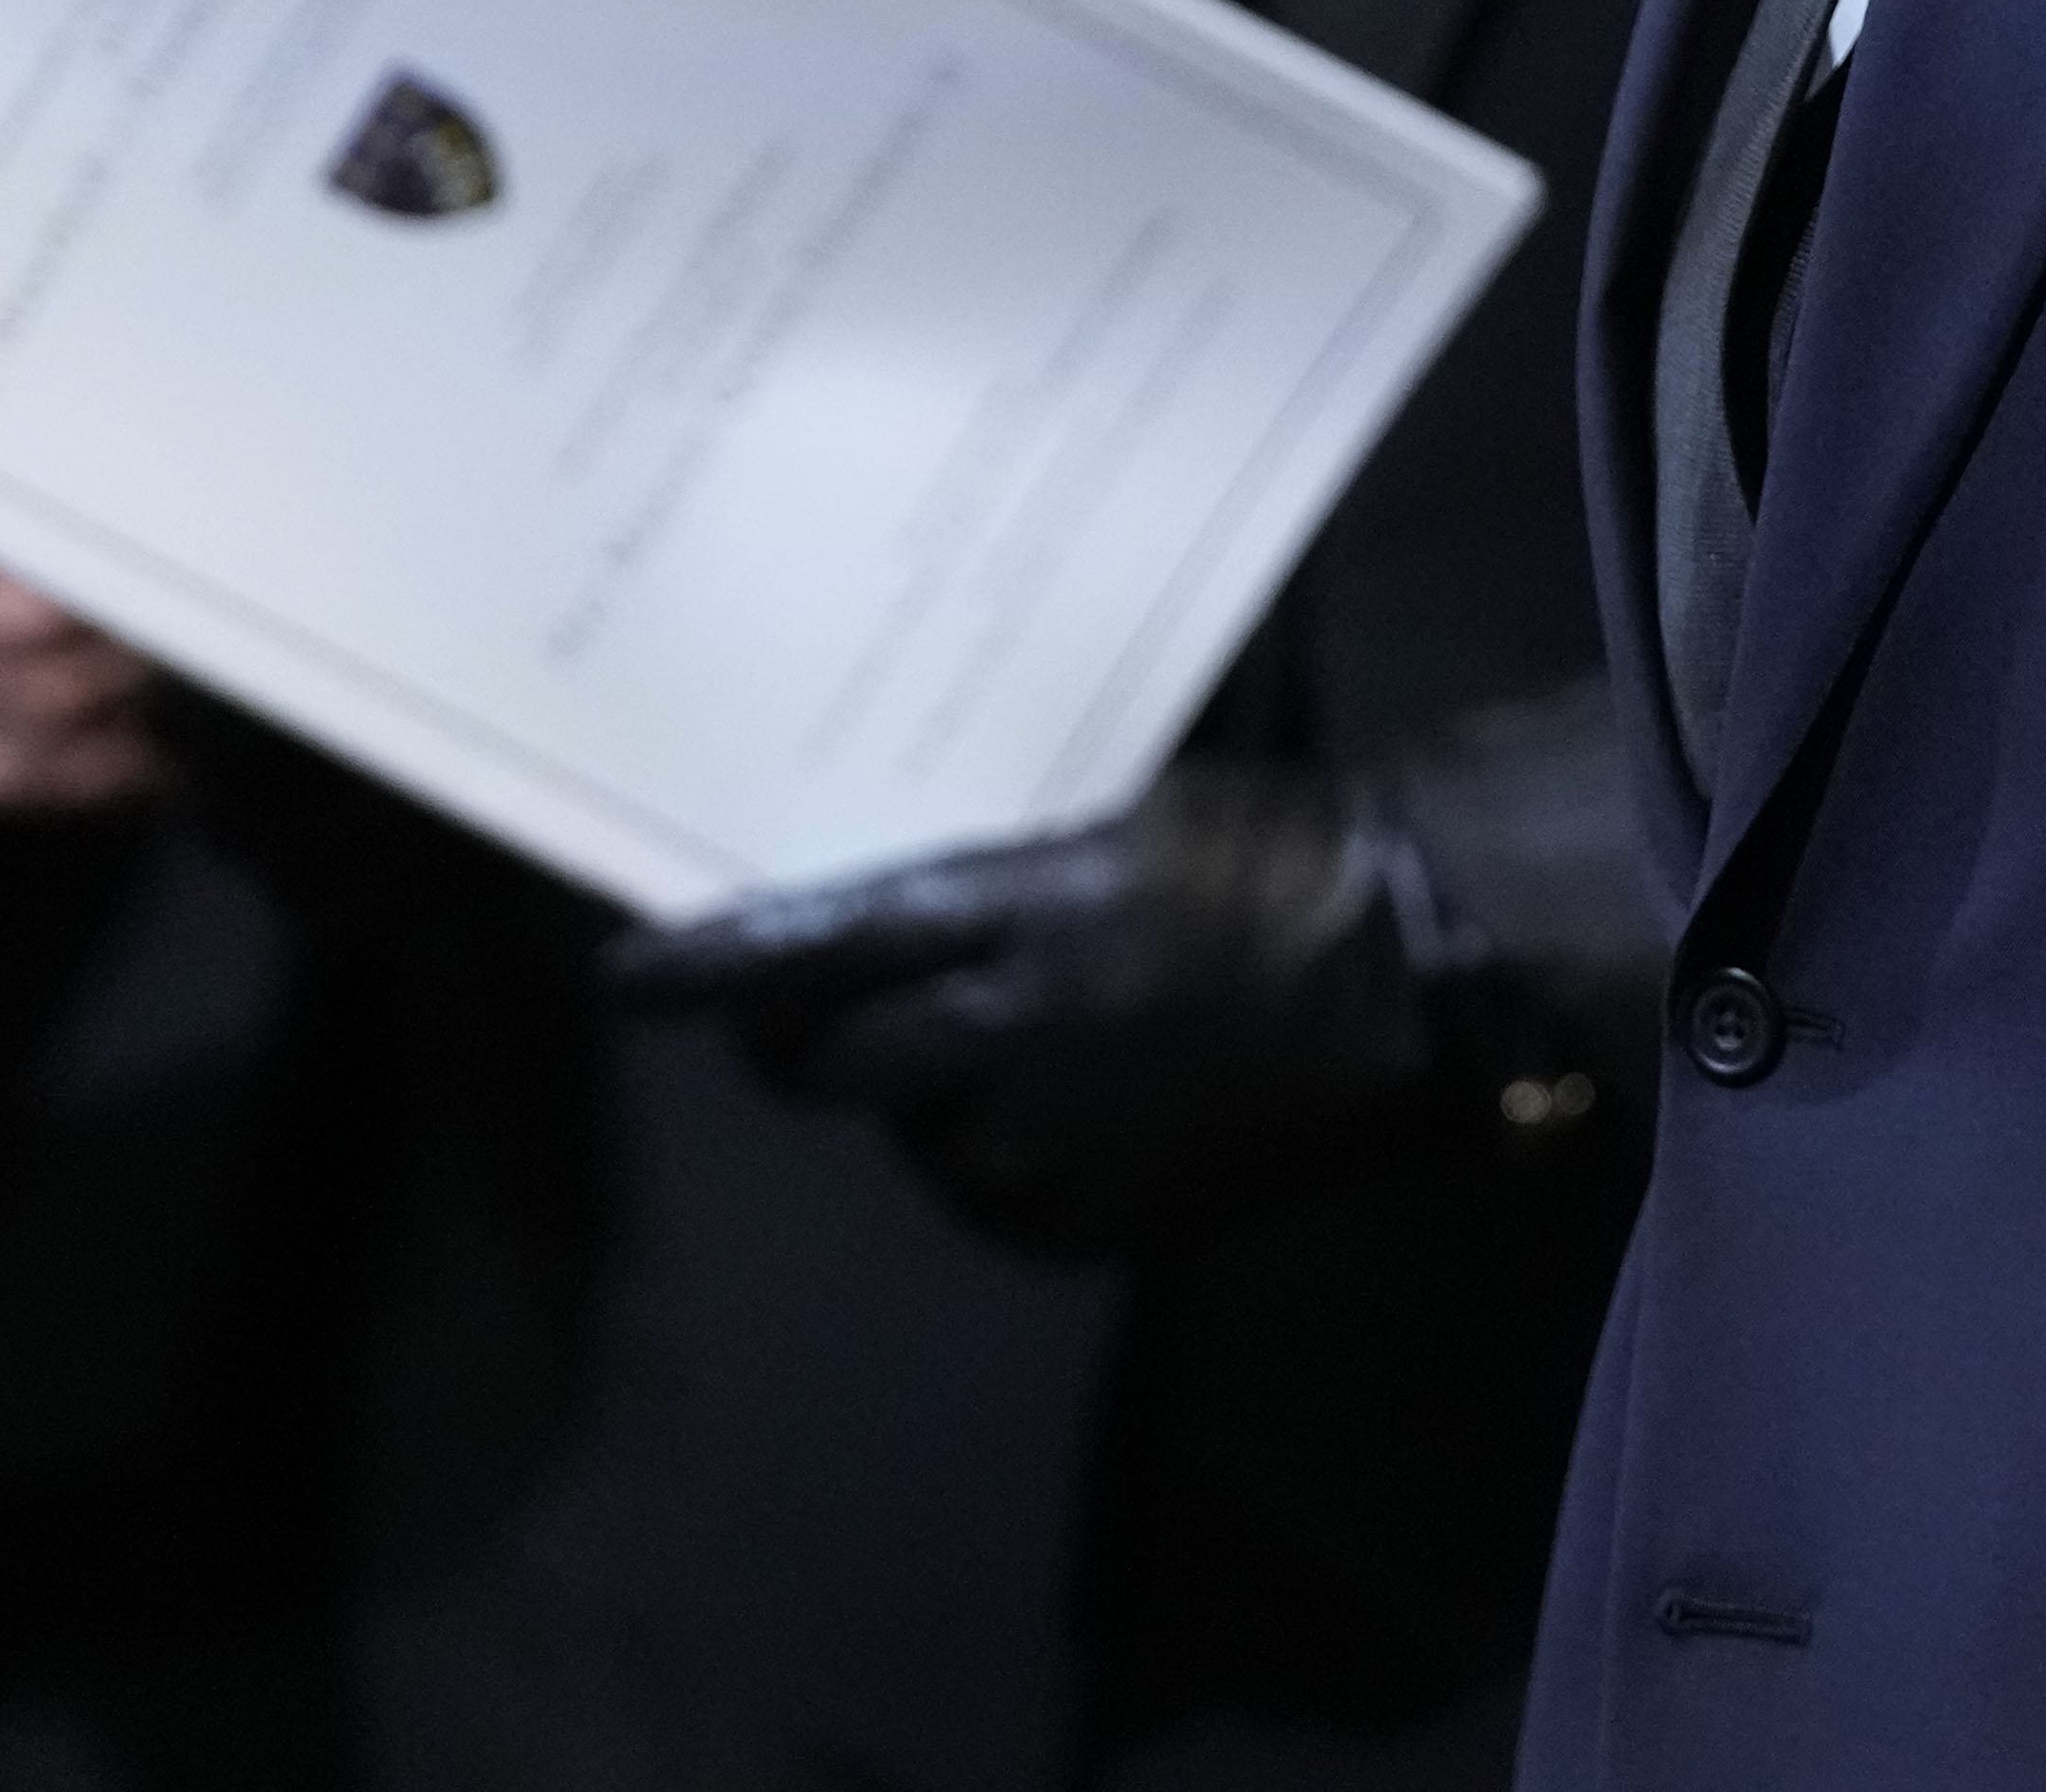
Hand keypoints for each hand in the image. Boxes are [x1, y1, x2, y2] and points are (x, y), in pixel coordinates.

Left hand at [607, 690, 1650, 1261]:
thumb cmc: (1287, 852)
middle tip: (803, 1013)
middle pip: (827, 1067)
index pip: (811, 946)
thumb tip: (912, 899)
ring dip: (922, 1095)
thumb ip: (1010, 871)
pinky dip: (996, 1152)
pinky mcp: (1084, 1227)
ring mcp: (1040, 1147)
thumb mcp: (1126, 819)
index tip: (625, 981)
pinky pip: (990, 1194)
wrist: (1420, 979)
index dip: (704, 971)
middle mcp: (1002, 1041)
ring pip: (911, 1134)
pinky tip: (1063, 1108)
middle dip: (801, 1040)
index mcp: (1017, 914)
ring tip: (993, 1044)